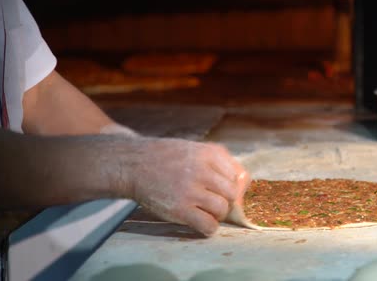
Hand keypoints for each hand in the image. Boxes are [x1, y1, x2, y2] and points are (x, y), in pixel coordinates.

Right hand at [118, 138, 249, 235]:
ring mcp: (190, 190)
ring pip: (222, 209)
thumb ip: (220, 161)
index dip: (233, 185)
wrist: (133, 164)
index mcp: (209, 153)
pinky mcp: (180, 209)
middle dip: (225, 200)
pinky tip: (200, 222)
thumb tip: (243, 183)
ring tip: (204, 210)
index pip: (239, 175)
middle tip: (212, 200)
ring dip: (216, 214)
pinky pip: (208, 225)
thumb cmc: (167, 158)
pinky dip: (208, 227)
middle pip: (232, 194)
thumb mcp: (195, 148)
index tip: (221, 189)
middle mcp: (202, 170)